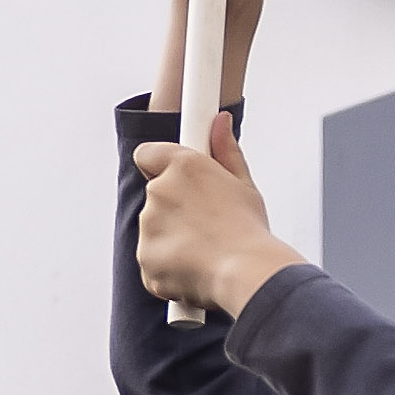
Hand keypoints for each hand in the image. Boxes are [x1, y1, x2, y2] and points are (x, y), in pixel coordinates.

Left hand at [129, 132, 308, 319]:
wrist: (248, 274)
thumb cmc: (249, 230)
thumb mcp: (244, 184)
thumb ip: (225, 150)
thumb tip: (220, 121)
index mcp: (183, 166)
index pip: (148, 154)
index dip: (160, 167)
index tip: (178, 180)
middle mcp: (159, 191)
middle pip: (155, 196)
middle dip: (174, 209)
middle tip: (206, 224)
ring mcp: (148, 226)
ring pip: (154, 230)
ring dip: (171, 238)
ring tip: (206, 249)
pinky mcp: (145, 258)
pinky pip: (152, 260)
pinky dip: (168, 266)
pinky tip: (195, 268)